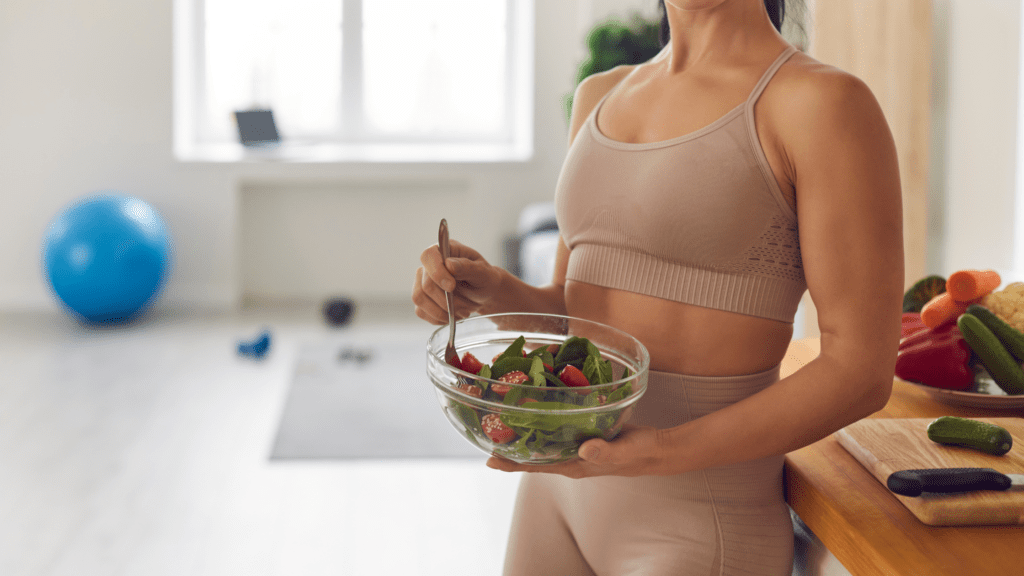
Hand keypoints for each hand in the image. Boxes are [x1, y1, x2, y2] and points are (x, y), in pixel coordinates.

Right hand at [412, 239, 503, 323]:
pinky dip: (439, 318)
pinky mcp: (422, 299)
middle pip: (425, 284)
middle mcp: (429, 265)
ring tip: (461, 311)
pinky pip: (421, 312)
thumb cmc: (484, 278)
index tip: (451, 286)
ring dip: (443, 311)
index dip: (437, 272)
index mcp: (444, 251)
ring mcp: (422, 282)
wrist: (484, 294)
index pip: (428, 256)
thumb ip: (468, 267)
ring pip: (420, 299)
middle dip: (447, 300)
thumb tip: (449, 264)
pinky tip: (453, 315)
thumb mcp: (483, 272)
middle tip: (467, 306)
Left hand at [485, 424, 669, 478]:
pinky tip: (535, 407)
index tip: (489, 459)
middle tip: (485, 433)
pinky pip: (556, 429)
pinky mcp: (582, 434)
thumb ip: (605, 451)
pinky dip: (543, 420)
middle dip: (510, 447)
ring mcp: (575, 448)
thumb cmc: (640, 452)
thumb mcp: (624, 450)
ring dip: (524, 433)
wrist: (656, 450)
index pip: (536, 467)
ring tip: (502, 419)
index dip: (512, 463)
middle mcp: (570, 458)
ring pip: (543, 442)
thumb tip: (584, 448)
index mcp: (575, 465)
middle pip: (532, 456)